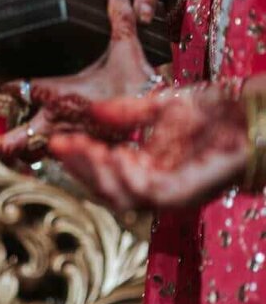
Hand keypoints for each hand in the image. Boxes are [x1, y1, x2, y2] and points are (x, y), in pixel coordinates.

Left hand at [0, 0, 160, 157]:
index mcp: (60, 94)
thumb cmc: (143, 86)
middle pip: (14, 138)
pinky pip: (49, 156)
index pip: (15, 86)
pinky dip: (34, 153)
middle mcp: (57, 122)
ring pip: (30, 151)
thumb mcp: (130, 50)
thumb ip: (119, 20)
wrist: (165, 124)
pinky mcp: (80, 153)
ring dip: (12, 149)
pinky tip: (28, 149)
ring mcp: (67, 142)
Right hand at [48, 84, 246, 209]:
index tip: (57, 140)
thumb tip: (92, 112)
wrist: (252, 112)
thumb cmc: (218, 110)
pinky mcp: (189, 192)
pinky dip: (127, 179)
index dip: (79, 159)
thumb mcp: (161, 104)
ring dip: (98, 175)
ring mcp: (173, 191)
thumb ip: (127, 112)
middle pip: (107, 190)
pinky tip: (114, 157)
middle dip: (80, 168)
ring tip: (84, 150)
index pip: (104, 172)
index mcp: (150, 167)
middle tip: (62, 145)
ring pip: (123, 198)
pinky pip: (150, 195)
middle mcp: (158, 183)